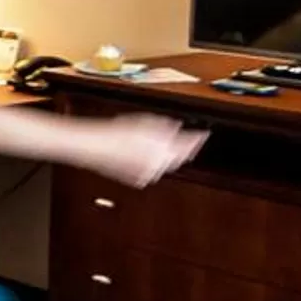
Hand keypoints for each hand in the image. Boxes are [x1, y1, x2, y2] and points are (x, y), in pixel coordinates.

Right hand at [88, 115, 207, 187]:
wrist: (97, 148)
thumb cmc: (116, 134)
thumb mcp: (144, 122)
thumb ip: (164, 127)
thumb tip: (177, 128)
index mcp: (161, 151)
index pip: (187, 146)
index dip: (197, 139)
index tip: (203, 135)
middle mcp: (157, 165)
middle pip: (178, 158)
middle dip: (184, 149)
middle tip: (191, 140)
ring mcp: (147, 173)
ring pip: (165, 164)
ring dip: (168, 155)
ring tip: (166, 144)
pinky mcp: (138, 178)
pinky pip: (152, 169)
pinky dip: (153, 161)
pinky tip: (147, 152)